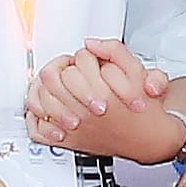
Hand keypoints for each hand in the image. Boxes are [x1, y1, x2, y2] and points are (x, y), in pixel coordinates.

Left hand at [22, 40, 160, 156]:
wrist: (148, 139)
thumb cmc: (142, 108)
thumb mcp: (138, 72)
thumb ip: (115, 52)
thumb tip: (91, 44)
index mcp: (101, 94)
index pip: (73, 64)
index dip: (79, 58)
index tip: (85, 61)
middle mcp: (84, 113)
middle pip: (51, 79)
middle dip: (59, 69)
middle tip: (68, 70)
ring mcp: (74, 128)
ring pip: (41, 101)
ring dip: (44, 88)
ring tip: (56, 86)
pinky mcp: (69, 142)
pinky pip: (38, 130)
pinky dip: (36, 118)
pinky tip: (45, 110)